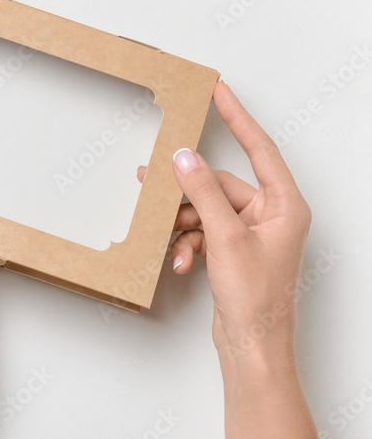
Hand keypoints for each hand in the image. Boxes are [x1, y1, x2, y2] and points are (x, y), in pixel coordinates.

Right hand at [140, 81, 320, 438]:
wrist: (252, 346)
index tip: (219, 92)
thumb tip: (186, 158)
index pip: (260, 148)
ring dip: (183, 223)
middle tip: (153, 176)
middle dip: (187, 188)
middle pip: (221, 185)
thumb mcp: (225, 237)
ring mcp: (252, 235)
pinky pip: (203, 233)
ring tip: (163, 231)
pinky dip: (187, 243)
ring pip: (206, 210)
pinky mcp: (234, 252)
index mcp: (285, 205)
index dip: (237, 118)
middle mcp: (272, 216)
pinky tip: (180, 261)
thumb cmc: (256, 298)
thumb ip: (202, 192)